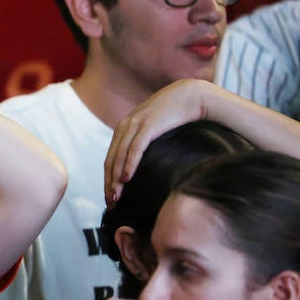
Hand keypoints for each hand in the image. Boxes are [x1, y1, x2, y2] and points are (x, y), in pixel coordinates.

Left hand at [104, 79, 211, 202]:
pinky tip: (127, 179)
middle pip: (111, 160)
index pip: (111, 159)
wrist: (191, 96)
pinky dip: (129, 164)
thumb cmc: (176, 116)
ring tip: (116, 196)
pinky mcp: (148, 125)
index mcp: (124, 129)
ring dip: (116, 179)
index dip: (108, 180)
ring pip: (120, 156)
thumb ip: (144, 143)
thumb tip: (144, 166)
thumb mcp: (154, 130)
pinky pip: (135, 149)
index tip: (110, 198)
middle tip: (110, 203)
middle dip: (109, 184)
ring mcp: (135, 124)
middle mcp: (125, 126)